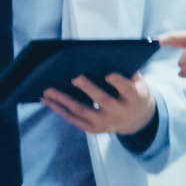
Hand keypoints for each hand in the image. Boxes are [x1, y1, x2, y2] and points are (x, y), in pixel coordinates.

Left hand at [42, 71, 156, 135]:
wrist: (138, 120)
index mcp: (134, 98)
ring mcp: (106, 123)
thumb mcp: (138, 81)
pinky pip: (74, 119)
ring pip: (82, 111)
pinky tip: (48, 100)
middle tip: (74, 77)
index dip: (118, 82)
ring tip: (48, 90)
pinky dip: (59, 109)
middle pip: (103, 100)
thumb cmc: (134, 92)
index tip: (108, 74)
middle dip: (88, 89)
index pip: (127, 89)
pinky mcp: (94, 129)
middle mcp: (120, 113)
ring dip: (64, 100)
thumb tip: (102, 56)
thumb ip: (126, 71)